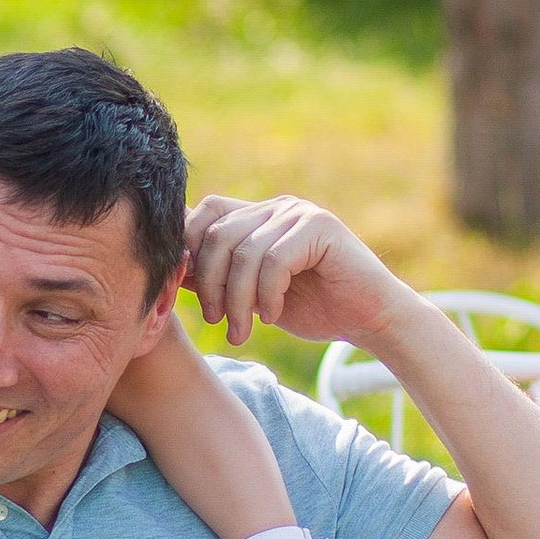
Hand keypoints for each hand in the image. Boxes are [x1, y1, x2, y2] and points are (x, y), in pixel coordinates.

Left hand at [183, 194, 401, 352]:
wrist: (370, 319)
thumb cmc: (314, 309)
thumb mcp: (253, 296)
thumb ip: (218, 277)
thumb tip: (169, 271)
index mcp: (258, 216)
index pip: (205, 213)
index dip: (187, 248)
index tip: (184, 292)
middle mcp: (277, 207)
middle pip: (218, 234)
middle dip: (208, 283)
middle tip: (217, 321)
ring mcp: (300, 213)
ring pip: (244, 251)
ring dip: (237, 299)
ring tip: (242, 331)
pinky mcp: (321, 228)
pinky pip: (275, 260)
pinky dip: (266, 295)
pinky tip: (271, 317)